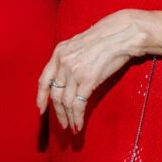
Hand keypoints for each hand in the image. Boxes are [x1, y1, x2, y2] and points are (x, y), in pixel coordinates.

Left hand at [36, 10, 157, 132]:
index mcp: (59, 52)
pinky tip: (79, 125)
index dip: (40, 96)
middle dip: (57, 112)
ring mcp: (74, 71)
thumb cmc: (104, 38)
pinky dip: (77, 118)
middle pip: (54, 94)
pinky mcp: (88, 80)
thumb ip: (69, 58)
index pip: (44, 79)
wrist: (121, 34)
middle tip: (62, 124)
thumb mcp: (78, 44)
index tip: (40, 109)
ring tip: (71, 127)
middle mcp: (63, 62)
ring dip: (67, 118)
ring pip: (65, 102)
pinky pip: (78, 105)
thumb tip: (66, 76)